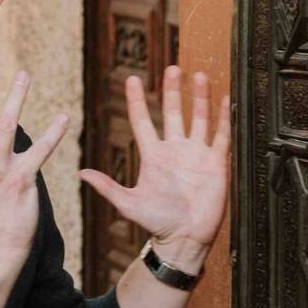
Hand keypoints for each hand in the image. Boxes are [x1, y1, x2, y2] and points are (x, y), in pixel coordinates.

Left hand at [80, 67, 230, 267]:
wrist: (185, 239)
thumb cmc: (157, 223)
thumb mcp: (129, 203)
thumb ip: (108, 187)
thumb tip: (81, 174)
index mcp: (153, 156)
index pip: (143, 121)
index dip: (137, 101)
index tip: (131, 79)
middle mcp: (175, 150)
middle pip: (173, 112)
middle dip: (172, 90)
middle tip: (171, 67)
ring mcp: (196, 155)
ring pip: (198, 118)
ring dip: (199, 98)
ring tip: (199, 76)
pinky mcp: (216, 163)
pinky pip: (221, 136)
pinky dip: (224, 118)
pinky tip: (226, 99)